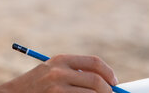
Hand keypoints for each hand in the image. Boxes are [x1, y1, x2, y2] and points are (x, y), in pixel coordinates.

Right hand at [0, 54, 117, 92]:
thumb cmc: (33, 86)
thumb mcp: (51, 72)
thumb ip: (73, 73)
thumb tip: (104, 83)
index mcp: (61, 59)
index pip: (94, 62)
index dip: (108, 73)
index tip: (114, 82)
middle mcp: (59, 71)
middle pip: (96, 81)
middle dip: (109, 92)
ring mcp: (56, 88)